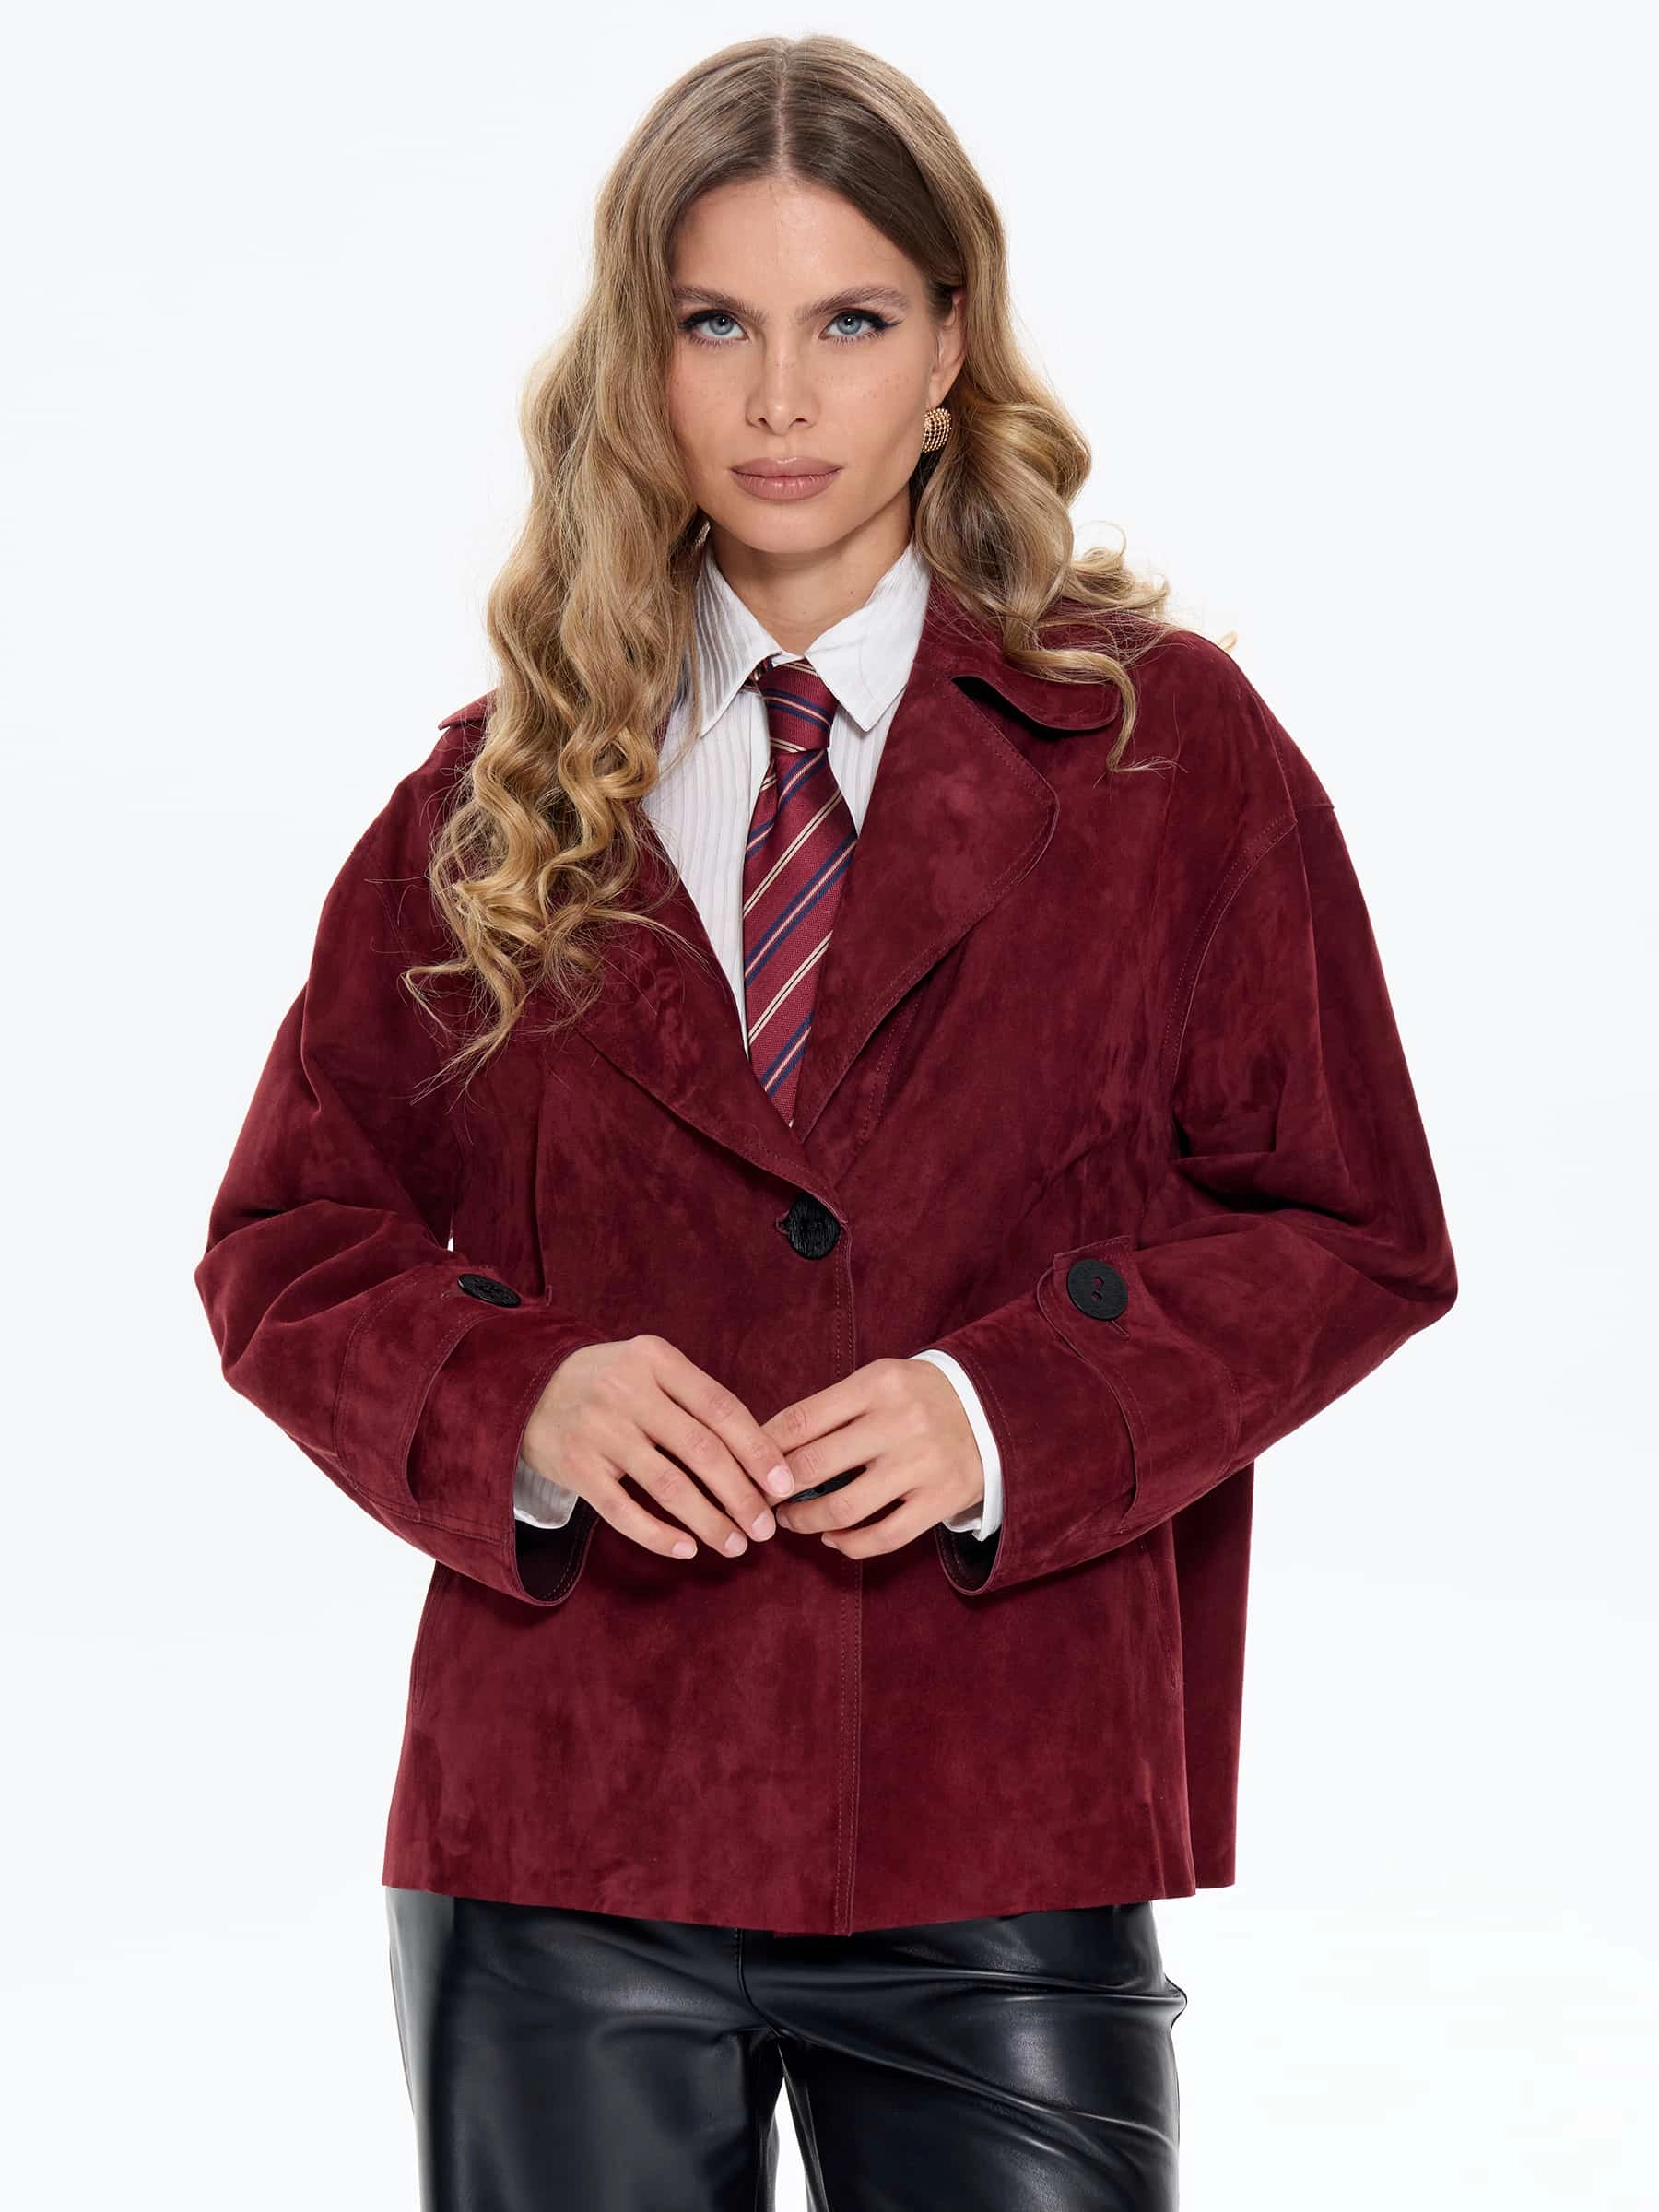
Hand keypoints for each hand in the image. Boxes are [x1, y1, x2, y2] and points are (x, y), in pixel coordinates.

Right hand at [518, 1335, 795, 1560]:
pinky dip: (658, 1535)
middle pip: (701, 1450)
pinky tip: (686, 1549)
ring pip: (669, 1486)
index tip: (784, 1484)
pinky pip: (623, 1511)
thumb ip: (694, 1400)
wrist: (524, 1387)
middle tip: (765, 1527)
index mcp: (656, 1359)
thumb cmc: (608, 1383)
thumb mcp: (648, 1369)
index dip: (758, 1450)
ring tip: (736, 1544)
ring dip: (709, 1521)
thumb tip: (759, 1456)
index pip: (721, 1407)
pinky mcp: (575, 1467)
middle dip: (741, 1495)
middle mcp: (627, 1391)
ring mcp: (599, 1430)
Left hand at [760, 1358, 984, 1557]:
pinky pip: (883, 1536)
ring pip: (844, 1508)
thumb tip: (768, 1446)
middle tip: (759, 1498)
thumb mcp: (878, 1383)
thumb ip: (832, 1410)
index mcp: (878, 1384)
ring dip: (805, 1521)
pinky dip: (849, 1544)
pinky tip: (833, 1538)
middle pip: (814, 1465)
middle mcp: (900, 1422)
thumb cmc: (918, 1397)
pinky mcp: (941, 1499)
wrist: (993, 1410)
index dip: (763, 1449)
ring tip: (791, 1520)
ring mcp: (922, 1464)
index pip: (802, 1420)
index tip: (744, 1465)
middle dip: (775, 1489)